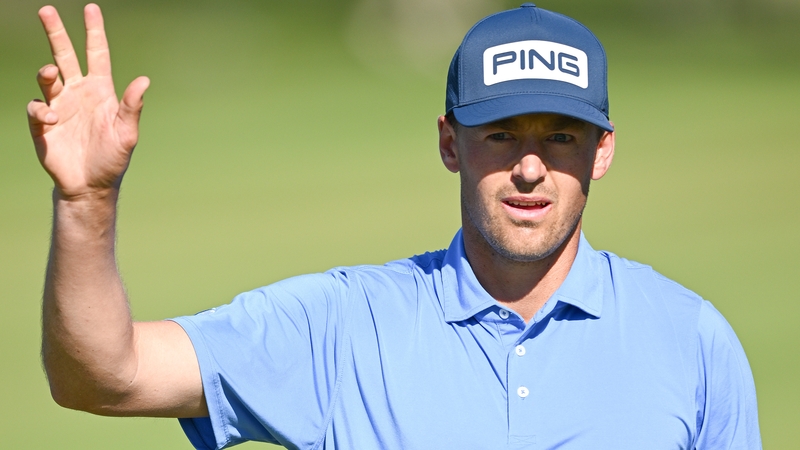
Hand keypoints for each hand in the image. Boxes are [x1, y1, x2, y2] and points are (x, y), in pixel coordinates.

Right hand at [27, 3, 148, 199]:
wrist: (90, 186)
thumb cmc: (113, 159)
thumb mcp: (127, 133)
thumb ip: (132, 107)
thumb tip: (144, 79)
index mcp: (100, 92)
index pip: (97, 55)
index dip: (94, 32)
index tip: (91, 9)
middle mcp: (77, 94)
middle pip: (64, 56)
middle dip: (56, 33)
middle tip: (46, 10)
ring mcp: (59, 107)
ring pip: (47, 78)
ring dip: (46, 73)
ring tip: (49, 73)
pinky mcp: (42, 124)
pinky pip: (36, 108)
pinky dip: (40, 109)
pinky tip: (50, 120)